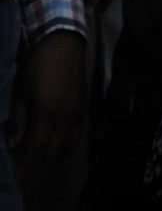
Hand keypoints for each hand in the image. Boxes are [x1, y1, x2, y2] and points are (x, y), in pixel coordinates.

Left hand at [9, 29, 84, 185]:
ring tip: (41, 176)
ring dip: (53, 164)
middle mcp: (66, 117)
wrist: (64, 43)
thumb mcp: (20, 92)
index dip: (27, 166)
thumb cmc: (37, 65)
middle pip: (53, 152)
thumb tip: (13, 145)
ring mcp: (77, 113)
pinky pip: (76, 137)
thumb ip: (18, 120)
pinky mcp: (82, 109)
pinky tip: (58, 156)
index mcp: (49, 112)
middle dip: (39, 171)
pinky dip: (66, 151)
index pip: (37, 148)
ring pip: (67, 147)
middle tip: (27, 184)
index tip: (17, 179)